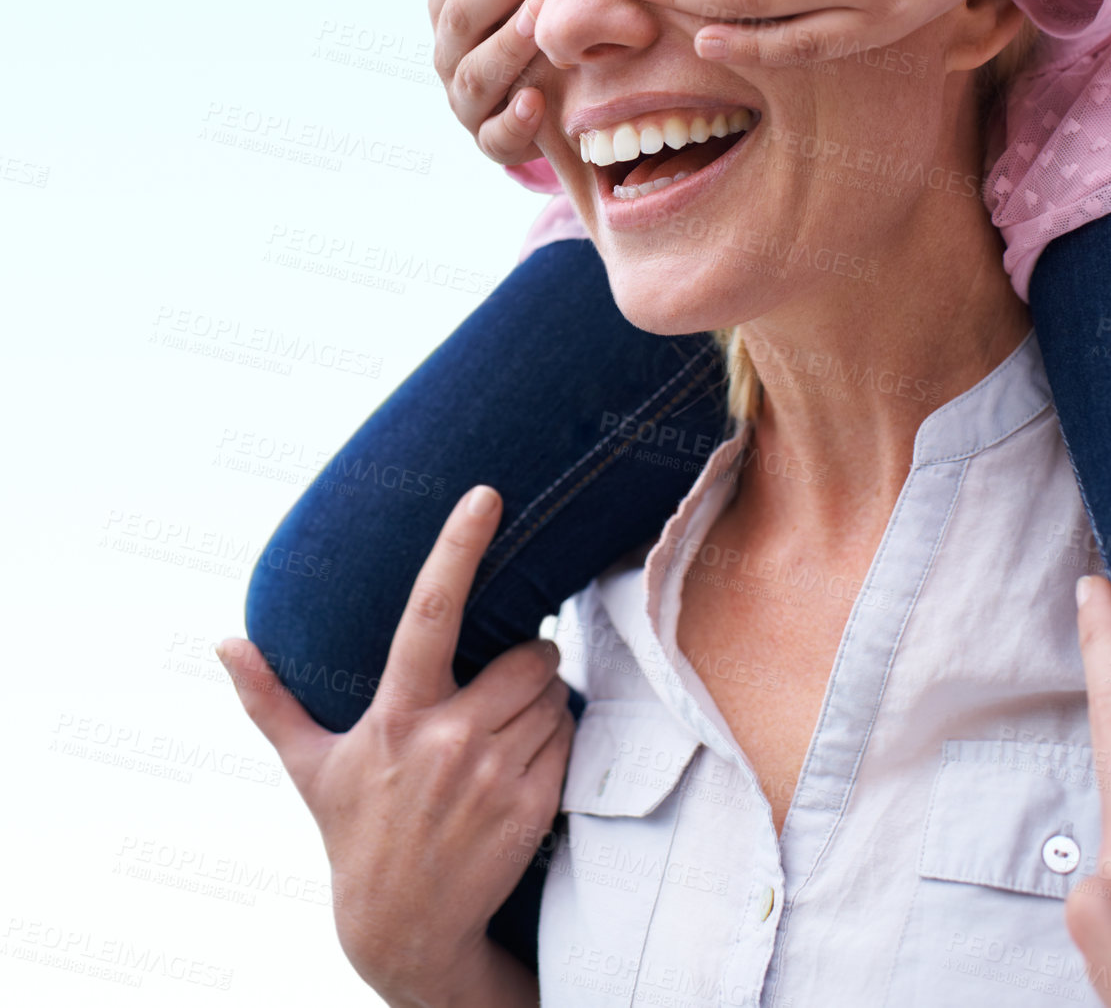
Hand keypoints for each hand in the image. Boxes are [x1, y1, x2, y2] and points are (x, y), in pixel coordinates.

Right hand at [217, 487, 572, 1007]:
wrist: (405, 931)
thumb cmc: (356, 834)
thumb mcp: (311, 767)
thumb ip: (270, 701)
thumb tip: (225, 643)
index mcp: (397, 714)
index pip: (431, 610)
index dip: (458, 546)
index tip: (485, 494)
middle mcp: (448, 738)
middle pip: (529, 653)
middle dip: (527, 655)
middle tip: (500, 678)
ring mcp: (493, 773)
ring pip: (552, 695)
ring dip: (540, 701)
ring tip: (501, 729)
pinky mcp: (531, 804)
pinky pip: (567, 738)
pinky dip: (554, 739)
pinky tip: (518, 763)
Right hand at [429, 0, 561, 164]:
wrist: (548, 105)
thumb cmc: (544, 27)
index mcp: (450, 8)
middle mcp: (449, 54)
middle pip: (458, 15)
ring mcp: (467, 101)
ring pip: (475, 74)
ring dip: (506, 43)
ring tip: (539, 18)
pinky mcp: (492, 141)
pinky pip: (495, 137)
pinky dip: (513, 119)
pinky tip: (536, 100)